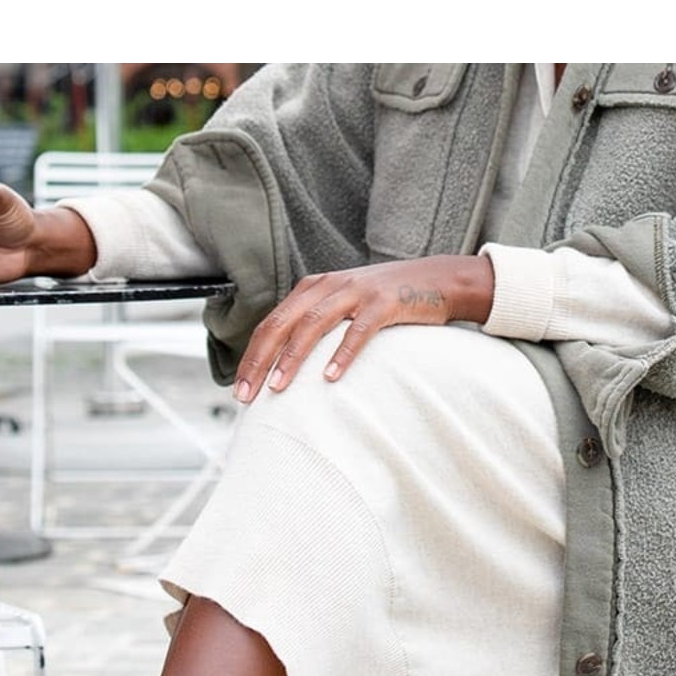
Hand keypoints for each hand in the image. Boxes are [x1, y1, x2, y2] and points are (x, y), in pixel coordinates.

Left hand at [234, 254, 495, 402]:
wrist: (436, 279)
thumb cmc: (386, 302)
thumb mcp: (343, 307)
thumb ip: (316, 324)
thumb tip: (286, 363)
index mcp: (312, 288)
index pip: (271, 324)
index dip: (251, 356)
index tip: (239, 391)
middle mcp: (328, 285)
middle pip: (283, 324)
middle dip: (261, 361)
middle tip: (247, 396)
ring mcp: (356, 292)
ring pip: (313, 325)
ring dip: (292, 358)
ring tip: (278, 388)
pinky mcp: (384, 302)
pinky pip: (359, 330)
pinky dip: (343, 353)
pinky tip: (330, 377)